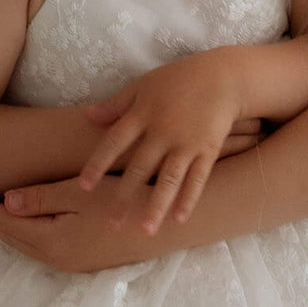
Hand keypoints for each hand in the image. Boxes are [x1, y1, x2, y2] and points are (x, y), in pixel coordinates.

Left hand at [0, 180, 151, 271]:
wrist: (167, 225)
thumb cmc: (125, 202)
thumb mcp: (79, 194)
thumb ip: (41, 199)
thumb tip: (6, 203)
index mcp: (52, 242)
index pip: (7, 224)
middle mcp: (59, 259)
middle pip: (14, 239)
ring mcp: (75, 263)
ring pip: (29, 246)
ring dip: (9, 231)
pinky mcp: (88, 261)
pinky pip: (45, 248)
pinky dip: (29, 235)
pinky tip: (31, 224)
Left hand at [77, 51, 247, 233]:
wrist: (224, 76)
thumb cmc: (179, 79)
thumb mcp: (144, 85)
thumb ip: (116, 104)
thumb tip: (87, 117)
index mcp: (142, 114)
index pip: (114, 143)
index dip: (97, 164)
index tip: (83, 187)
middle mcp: (163, 131)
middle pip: (139, 168)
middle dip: (124, 197)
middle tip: (111, 225)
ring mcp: (186, 142)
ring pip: (168, 179)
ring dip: (156, 206)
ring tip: (146, 231)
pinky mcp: (208, 149)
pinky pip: (197, 178)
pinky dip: (189, 198)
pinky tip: (179, 219)